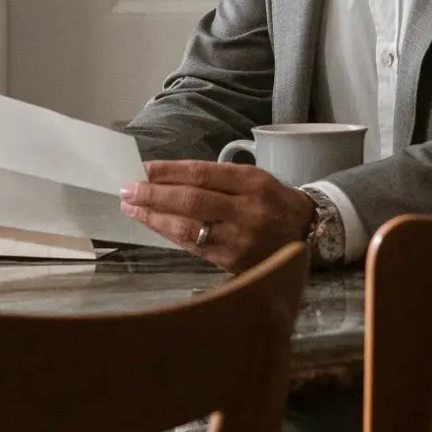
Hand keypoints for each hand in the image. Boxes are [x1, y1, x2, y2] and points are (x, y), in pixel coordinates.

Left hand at [119, 160, 312, 273]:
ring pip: (188, 227)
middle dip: (154, 195)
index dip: (169, 171)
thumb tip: (166, 177)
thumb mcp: (253, 179)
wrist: (304, 235)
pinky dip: (170, 234)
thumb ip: (215, 178)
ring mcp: (239, 239)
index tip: (143, 169)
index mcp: (252, 183)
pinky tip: (153, 225)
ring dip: (154, 218)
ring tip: (131, 207)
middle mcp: (246, 211)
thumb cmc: (271, 201)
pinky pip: (193, 246)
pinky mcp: (232, 262)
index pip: (202, 174)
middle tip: (128, 189)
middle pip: (191, 200)